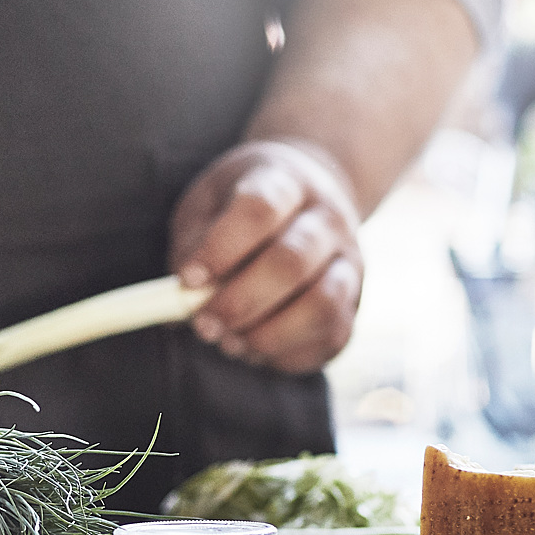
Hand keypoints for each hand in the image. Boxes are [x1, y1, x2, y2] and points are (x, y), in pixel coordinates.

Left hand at [169, 139, 364, 373]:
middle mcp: (329, 219)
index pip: (259, 209)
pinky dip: (288, 353)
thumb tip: (181, 300)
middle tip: (204, 325)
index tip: (187, 279)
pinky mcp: (354, 304)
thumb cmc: (244, 209)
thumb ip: (192, 244)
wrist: (312, 199)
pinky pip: (330, 337)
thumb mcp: (209, 204)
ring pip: (322, 304)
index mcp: (287, 182)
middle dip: (240, 302)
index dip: (220, 249)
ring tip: (230, 342)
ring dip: (269, 334)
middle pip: (291, 262)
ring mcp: (349, 262)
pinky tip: (255, 348)